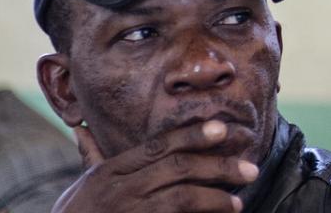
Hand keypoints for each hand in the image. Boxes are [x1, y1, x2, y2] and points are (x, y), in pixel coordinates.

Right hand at [51, 120, 257, 212]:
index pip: (158, 146)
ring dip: (214, 198)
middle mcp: (119, 190)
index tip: (223, 129)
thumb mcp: (80, 189)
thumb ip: (91, 160)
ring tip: (238, 202)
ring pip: (180, 198)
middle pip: (177, 168)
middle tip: (250, 169)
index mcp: (109, 173)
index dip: (193, 135)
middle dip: (218, 166)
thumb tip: (83, 131)